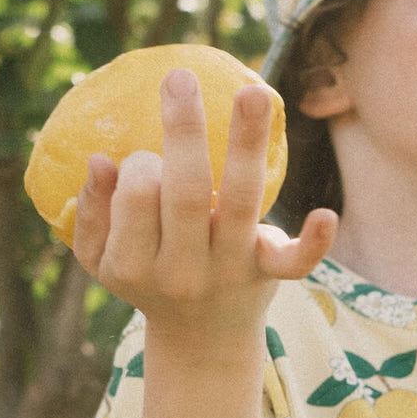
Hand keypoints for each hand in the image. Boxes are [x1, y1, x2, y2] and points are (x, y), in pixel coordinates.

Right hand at [72, 67, 335, 345]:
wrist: (202, 340)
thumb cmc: (147, 279)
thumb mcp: (102, 260)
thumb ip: (92, 213)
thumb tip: (100, 160)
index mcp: (134, 265)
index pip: (137, 196)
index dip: (139, 165)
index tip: (145, 159)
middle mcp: (182, 271)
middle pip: (186, 193)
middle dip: (184, 133)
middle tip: (178, 78)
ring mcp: (230, 272)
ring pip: (240, 201)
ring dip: (247, 144)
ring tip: (252, 91)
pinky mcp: (269, 273)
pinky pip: (294, 262)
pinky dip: (313, 242)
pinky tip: (324, 214)